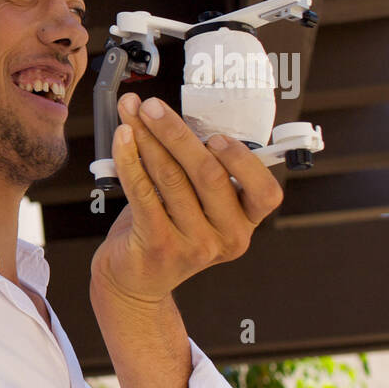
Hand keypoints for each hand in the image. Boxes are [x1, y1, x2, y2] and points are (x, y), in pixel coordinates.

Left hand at [89, 93, 283, 304]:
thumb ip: (200, 172)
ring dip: (148, 139)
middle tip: (153, 106)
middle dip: (177, 132)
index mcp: (245, 223)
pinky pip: (144, 192)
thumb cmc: (165, 231)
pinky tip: (123, 138)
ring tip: (131, 113)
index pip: (265, 192)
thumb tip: (178, 116)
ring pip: (171, 177)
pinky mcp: (158, 245)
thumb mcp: (196, 206)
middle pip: (209, 173)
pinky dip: (130, 160)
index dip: (242, 160)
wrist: (133, 281)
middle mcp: (227, 237)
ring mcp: (194, 245)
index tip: (215, 134)